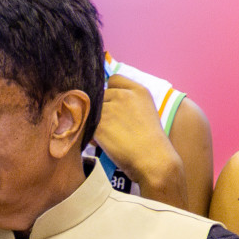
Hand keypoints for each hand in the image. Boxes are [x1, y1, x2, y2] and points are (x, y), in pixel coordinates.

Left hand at [90, 74, 186, 203]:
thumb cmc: (149, 141)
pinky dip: (89, 133)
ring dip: (92, 120)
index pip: (114, 79)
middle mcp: (124, 95)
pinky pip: (85, 124)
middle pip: (99, 95)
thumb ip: (127, 102)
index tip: (111, 104)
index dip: (109, 91)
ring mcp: (111, 108)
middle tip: (109, 125)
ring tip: (106, 135)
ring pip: (90, 109)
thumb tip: (102, 102)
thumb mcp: (145, 111)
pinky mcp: (100, 123)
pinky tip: (100, 142)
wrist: (153, 159)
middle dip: (100, 109)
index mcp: (139, 90)